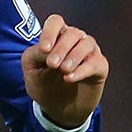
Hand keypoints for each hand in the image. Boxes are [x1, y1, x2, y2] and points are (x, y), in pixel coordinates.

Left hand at [20, 14, 106, 129]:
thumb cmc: (43, 84)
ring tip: (63, 71)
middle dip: (61, 47)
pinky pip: (95, 62)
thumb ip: (34, 55)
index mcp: (56, 37)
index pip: (56, 22)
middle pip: (72, 32)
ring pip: (87, 43)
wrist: (57, 109)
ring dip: (74, 56)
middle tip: (52, 64)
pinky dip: (82, 69)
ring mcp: (89, 52)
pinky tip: (70, 78)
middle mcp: (75, 41)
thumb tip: (48, 49)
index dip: (50, 32)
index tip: (44, 49)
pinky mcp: (100, 67)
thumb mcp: (31, 70)